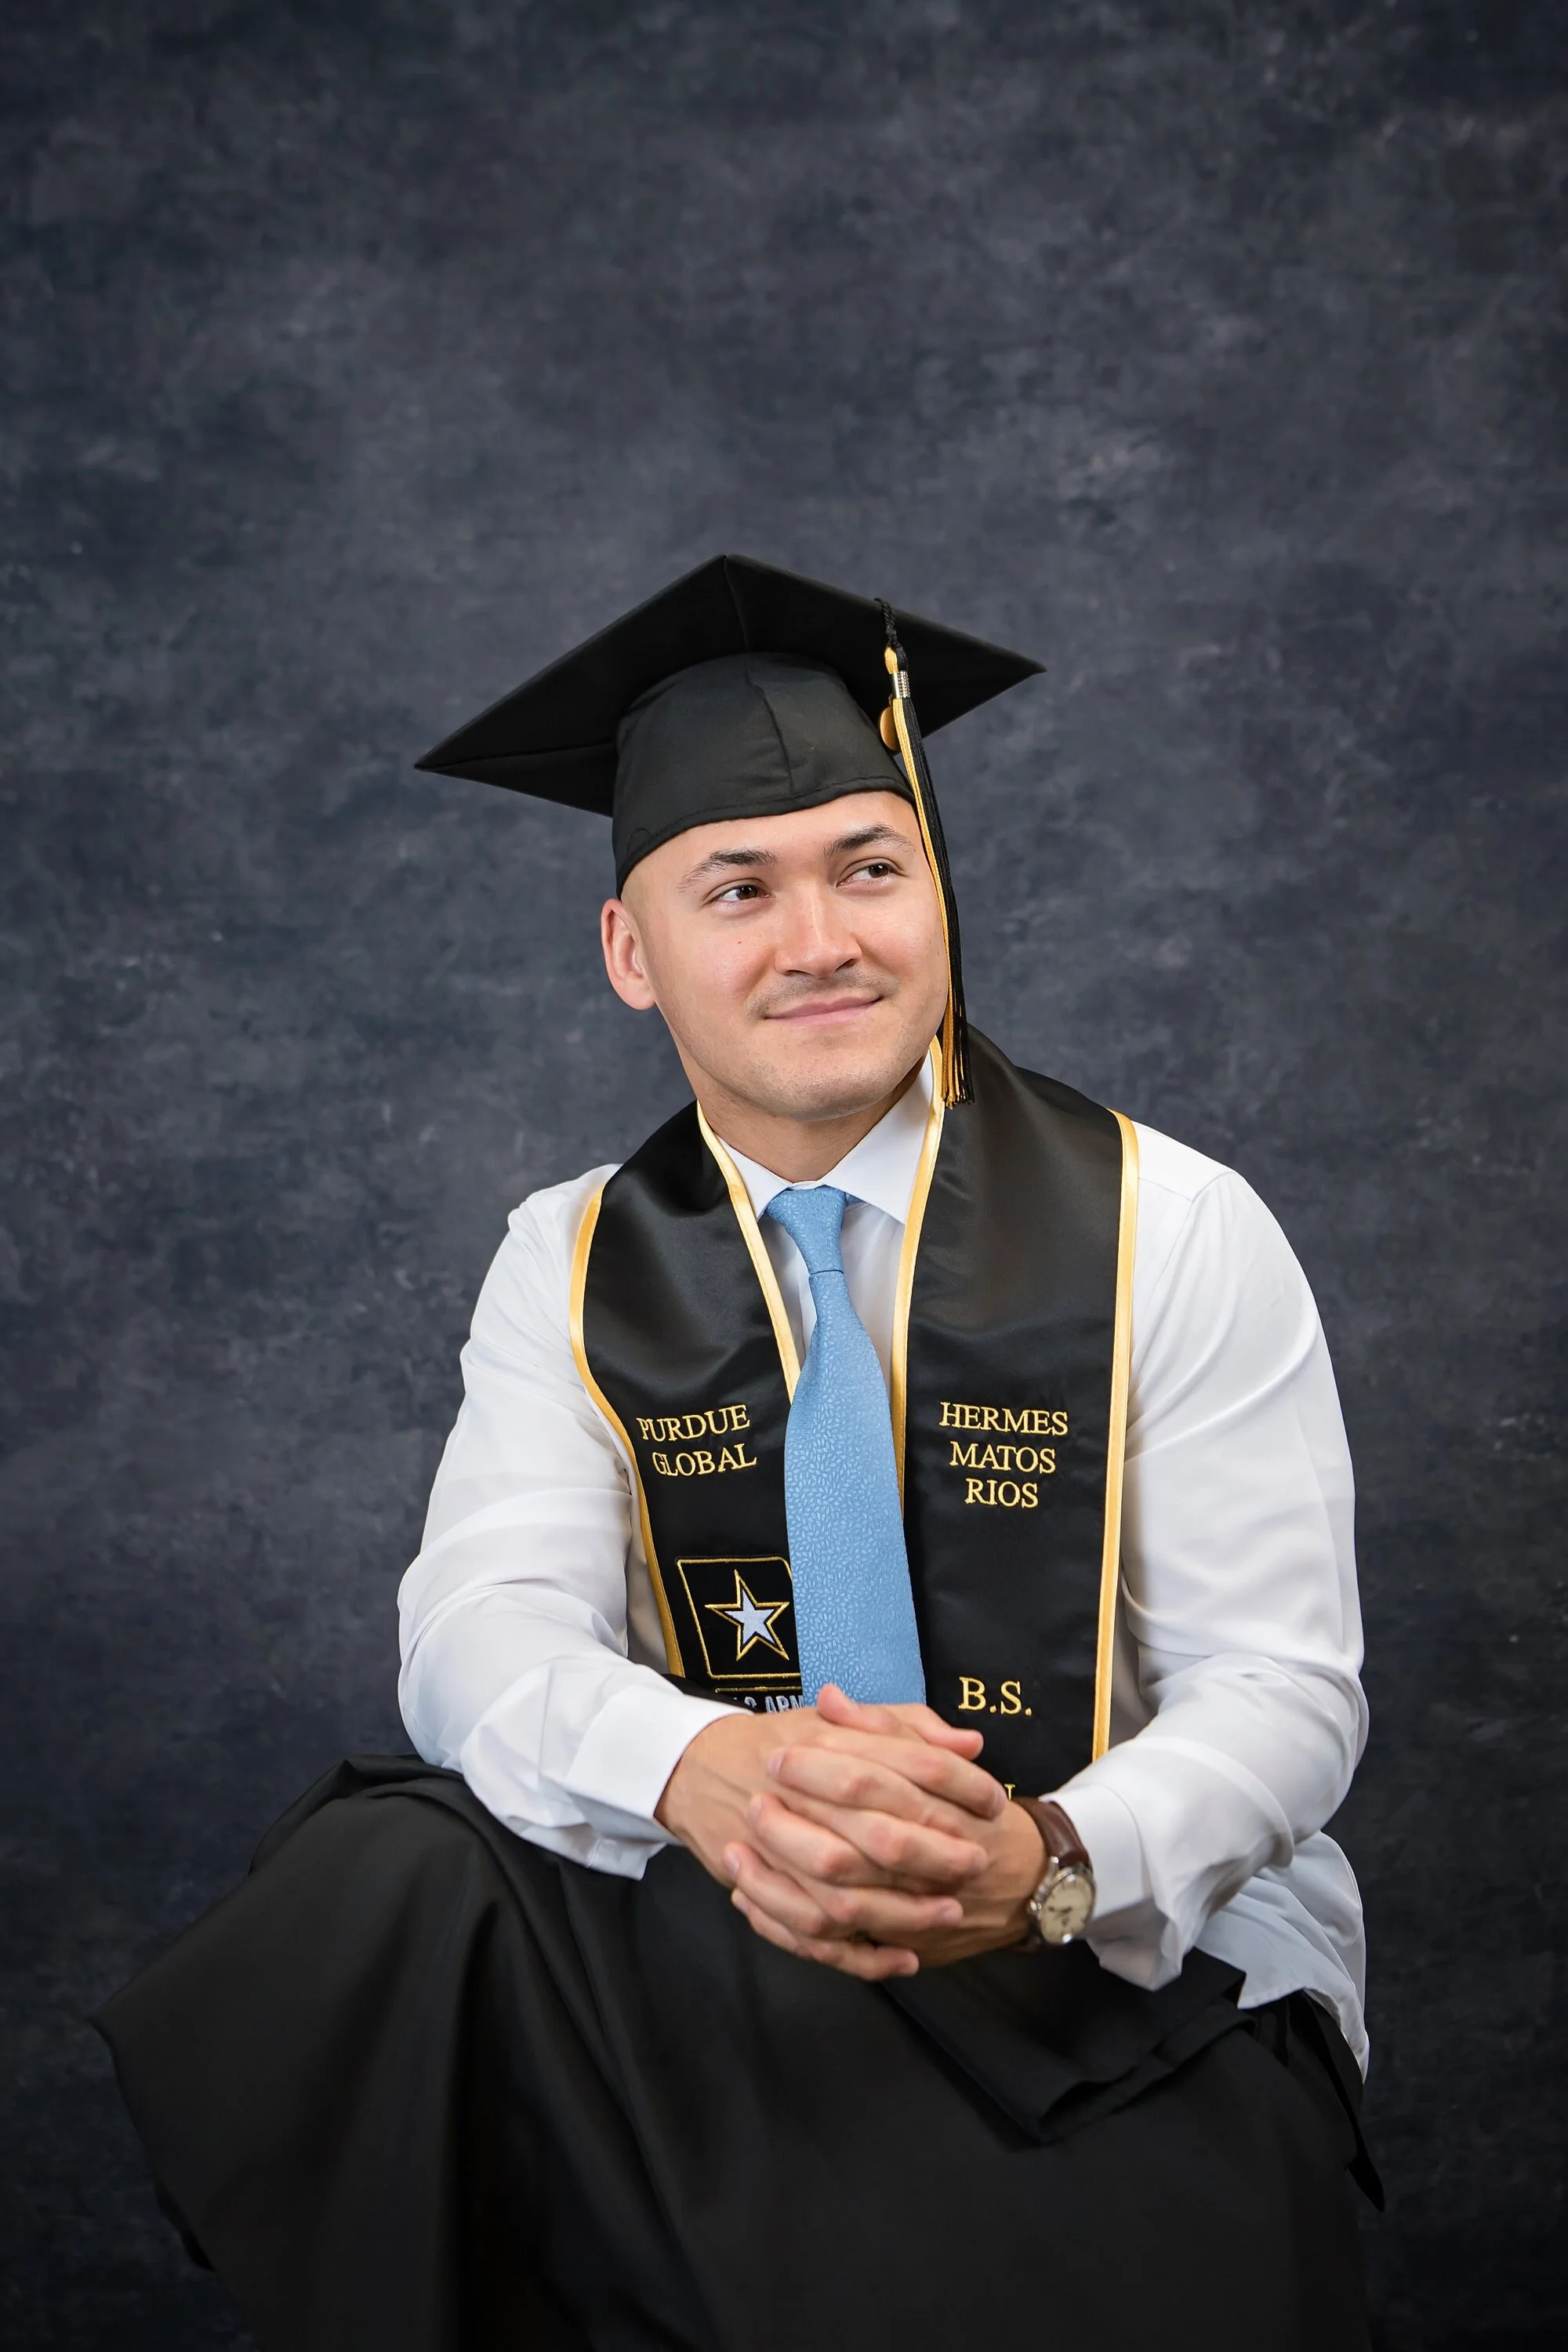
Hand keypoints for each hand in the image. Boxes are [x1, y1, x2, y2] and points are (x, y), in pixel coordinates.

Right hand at [655, 1689, 1003, 1980]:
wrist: (697, 1769)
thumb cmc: (783, 1744)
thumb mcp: (842, 1721)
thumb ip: (908, 1727)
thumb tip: (971, 1745)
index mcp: (824, 1746)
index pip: (903, 1764)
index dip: (957, 1784)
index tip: (995, 1802)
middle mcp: (800, 1798)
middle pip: (877, 1835)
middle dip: (935, 1855)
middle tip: (976, 1863)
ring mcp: (776, 1852)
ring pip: (845, 1897)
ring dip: (902, 1912)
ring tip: (946, 1913)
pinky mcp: (764, 1893)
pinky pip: (813, 1938)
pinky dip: (859, 1956)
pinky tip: (903, 1959)